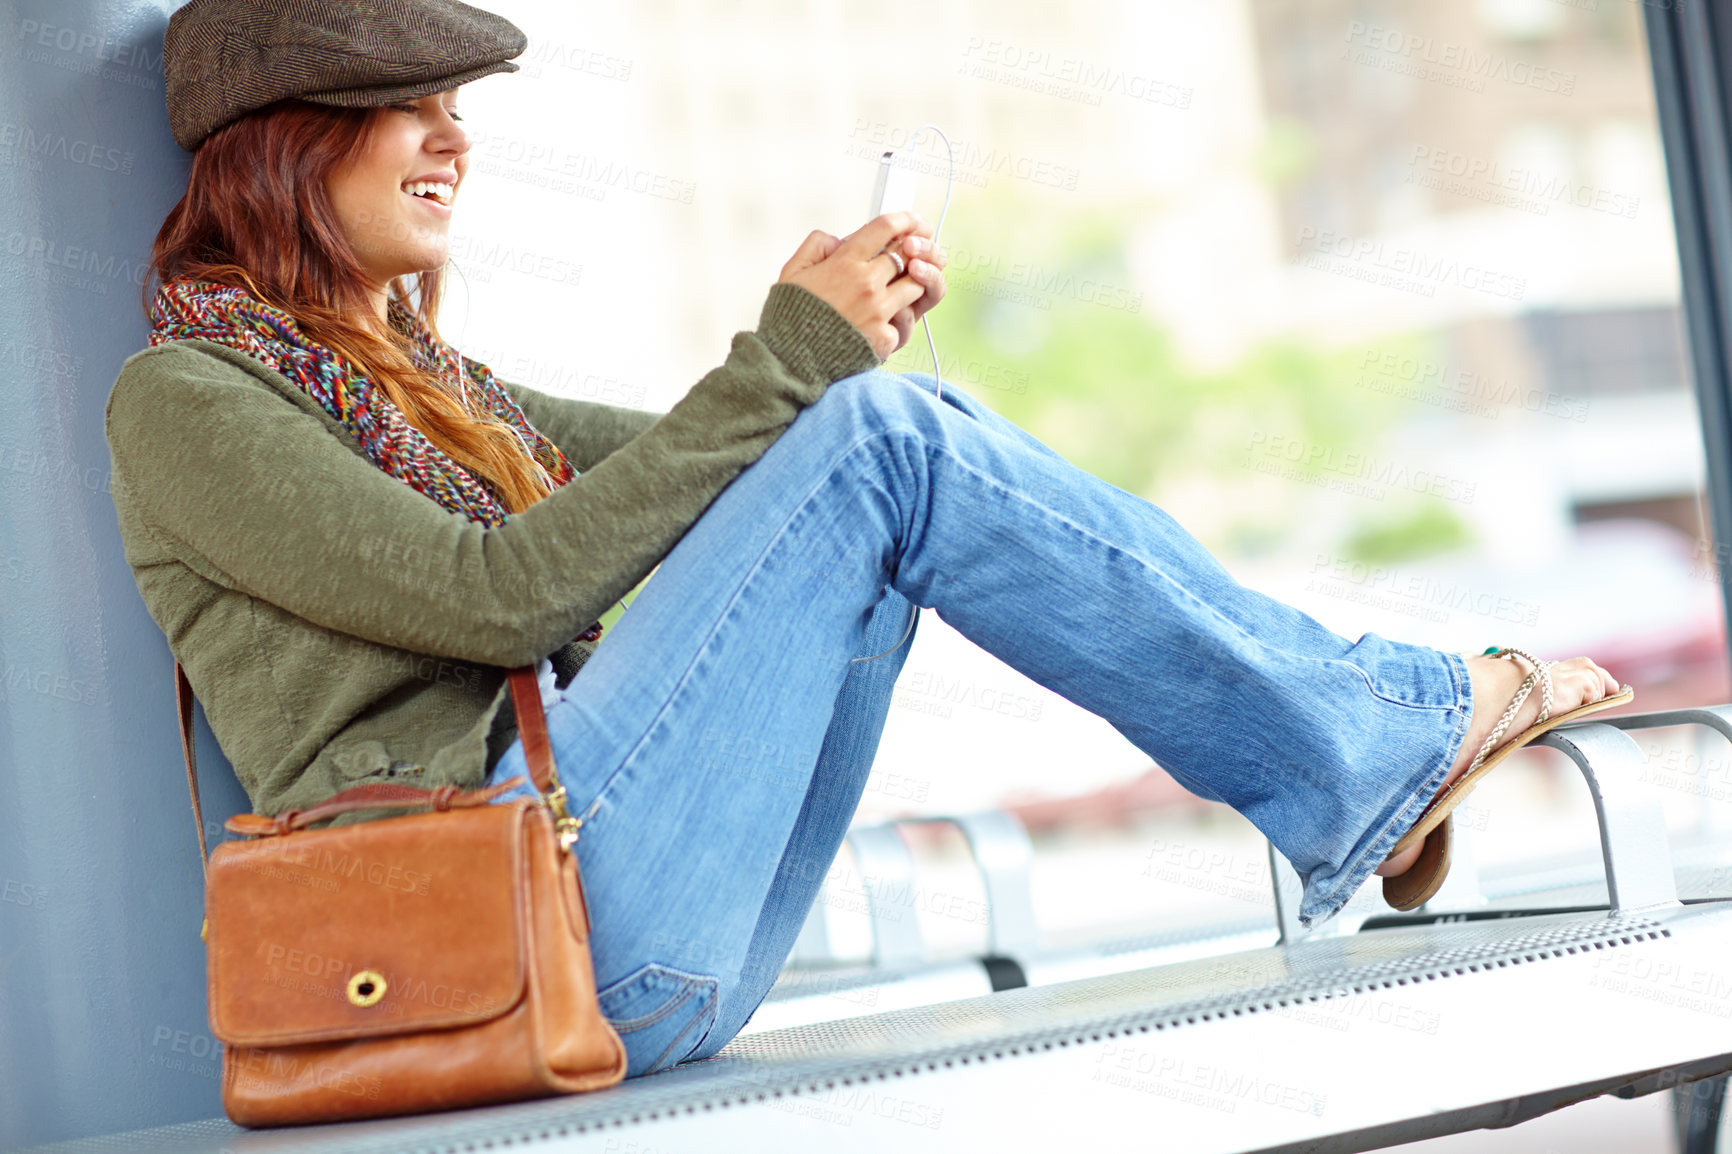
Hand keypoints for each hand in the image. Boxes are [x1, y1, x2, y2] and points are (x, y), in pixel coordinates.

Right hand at [776, 212, 944, 359]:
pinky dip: (893, 324)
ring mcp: (879, 311)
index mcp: (845, 263)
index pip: (884, 229)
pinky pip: (902, 323)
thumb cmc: (789, 319)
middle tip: (907, 259)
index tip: (912, 220)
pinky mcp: (884, 338)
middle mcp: (867, 283)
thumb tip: (838, 241)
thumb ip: (816, 247)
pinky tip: (875, 328)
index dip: (904, 220)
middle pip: (907, 256)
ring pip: (915, 287)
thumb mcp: (792, 272)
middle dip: (911, 254)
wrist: (789, 362)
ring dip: (909, 286)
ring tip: (892, 293)